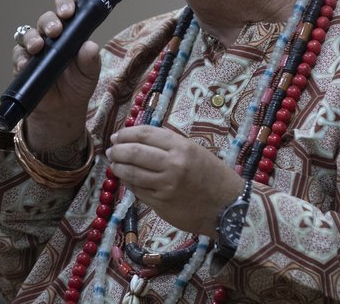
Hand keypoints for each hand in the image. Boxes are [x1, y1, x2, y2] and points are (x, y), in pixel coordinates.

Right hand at [12, 0, 100, 151]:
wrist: (62, 109)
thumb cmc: (78, 85)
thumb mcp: (89, 73)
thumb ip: (91, 60)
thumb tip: (90, 46)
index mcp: (70, 32)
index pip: (66, 9)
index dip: (64, 4)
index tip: (68, 12)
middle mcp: (51, 37)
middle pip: (45, 19)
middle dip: (49, 21)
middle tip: (55, 30)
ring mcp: (35, 49)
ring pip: (27, 34)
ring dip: (31, 37)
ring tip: (38, 46)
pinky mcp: (23, 63)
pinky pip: (17, 55)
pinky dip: (20, 58)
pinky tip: (25, 64)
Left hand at [106, 126, 243, 235]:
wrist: (228, 206)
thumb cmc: (213, 176)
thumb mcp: (196, 151)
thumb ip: (170, 145)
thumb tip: (139, 140)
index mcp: (182, 147)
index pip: (145, 134)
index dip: (127, 133)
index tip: (117, 135)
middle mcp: (173, 165)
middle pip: (134, 152)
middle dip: (117, 150)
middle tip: (111, 150)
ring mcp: (165, 186)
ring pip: (131, 173)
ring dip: (118, 167)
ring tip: (114, 164)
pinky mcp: (160, 204)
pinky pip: (138, 191)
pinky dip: (129, 184)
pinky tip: (127, 180)